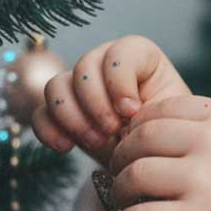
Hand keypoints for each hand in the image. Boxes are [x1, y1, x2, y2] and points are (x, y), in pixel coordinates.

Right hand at [31, 35, 191, 168]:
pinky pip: (40, 113)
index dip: (120, 81)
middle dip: (96, 103)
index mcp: (140, 57)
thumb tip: (127, 113)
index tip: (132, 111)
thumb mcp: (170, 117)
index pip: (120, 52)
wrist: (153, 158)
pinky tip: (66, 147)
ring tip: (97, 142)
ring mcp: (79, 86)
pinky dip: (49, 130)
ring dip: (73, 117)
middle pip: (84, 67)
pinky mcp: (61, 112)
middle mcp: (105, 64)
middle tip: (112, 131)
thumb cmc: (167, 132)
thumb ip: (153, 108)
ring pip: (56, 86)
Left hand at [106, 94, 210, 210]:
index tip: (136, 146)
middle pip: (140, 139)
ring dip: (121, 192)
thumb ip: (210, 134)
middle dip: (122, 158)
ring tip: (129, 203)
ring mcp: (202, 181)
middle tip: (121, 175)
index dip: (139, 128)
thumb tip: (149, 135)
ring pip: (133, 176)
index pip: (161, 109)